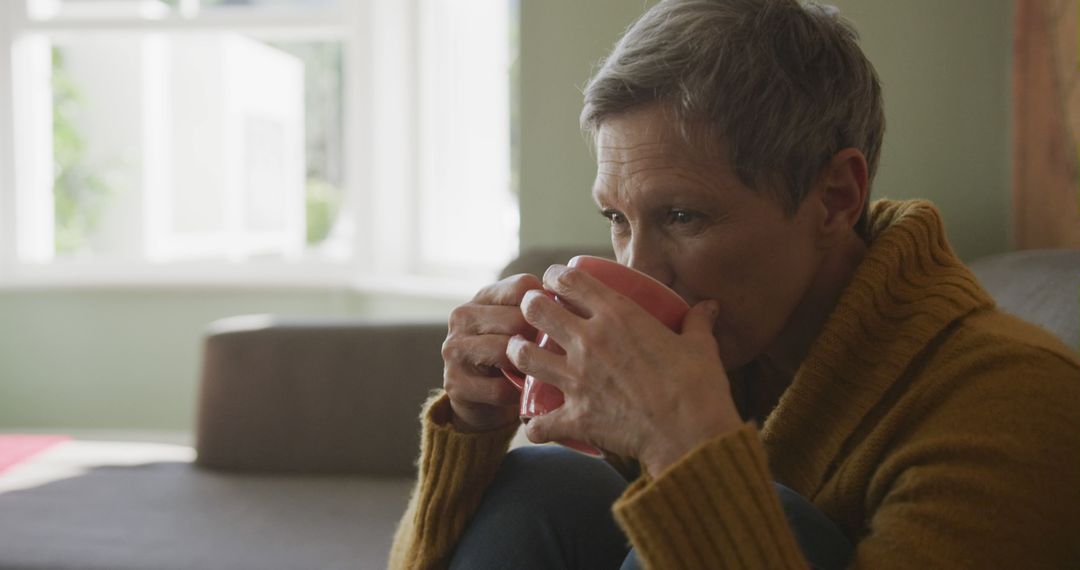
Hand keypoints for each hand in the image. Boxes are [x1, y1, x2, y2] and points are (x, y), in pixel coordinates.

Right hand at [442, 273, 540, 432]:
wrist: (480, 401)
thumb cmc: (511, 358)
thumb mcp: (520, 328)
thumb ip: (539, 312)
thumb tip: (575, 304)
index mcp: (483, 296)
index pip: (523, 287)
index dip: (546, 306)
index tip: (555, 325)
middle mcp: (463, 316)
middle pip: (518, 318)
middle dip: (539, 340)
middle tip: (552, 356)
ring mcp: (454, 348)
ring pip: (506, 350)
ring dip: (528, 367)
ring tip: (537, 374)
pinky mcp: (454, 382)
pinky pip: (499, 387)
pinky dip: (516, 394)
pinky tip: (520, 394)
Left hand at [506, 265, 744, 476]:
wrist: (692, 436)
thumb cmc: (698, 387)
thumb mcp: (701, 347)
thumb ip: (698, 323)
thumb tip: (710, 306)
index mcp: (618, 315)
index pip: (569, 280)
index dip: (554, 276)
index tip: (553, 281)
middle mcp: (589, 341)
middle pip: (535, 310)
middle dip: (529, 308)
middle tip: (534, 314)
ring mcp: (577, 379)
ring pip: (523, 356)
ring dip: (518, 354)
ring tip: (523, 356)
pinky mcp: (575, 415)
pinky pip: (537, 422)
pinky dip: (534, 425)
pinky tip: (537, 424)